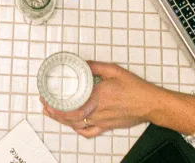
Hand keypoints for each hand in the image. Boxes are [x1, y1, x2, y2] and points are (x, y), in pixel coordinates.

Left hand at [42, 62, 170, 137]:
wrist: (150, 103)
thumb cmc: (135, 89)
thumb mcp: (114, 70)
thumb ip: (96, 66)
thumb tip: (83, 63)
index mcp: (96, 97)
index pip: (70, 106)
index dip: (54, 105)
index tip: (46, 98)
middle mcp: (96, 112)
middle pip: (69, 117)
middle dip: (54, 113)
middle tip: (45, 105)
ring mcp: (101, 121)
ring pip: (76, 125)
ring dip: (62, 121)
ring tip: (53, 114)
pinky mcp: (106, 126)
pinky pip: (89, 132)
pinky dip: (78, 129)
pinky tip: (73, 125)